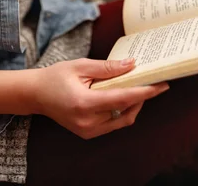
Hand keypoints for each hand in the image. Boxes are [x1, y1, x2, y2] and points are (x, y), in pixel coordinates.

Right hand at [23, 58, 168, 138]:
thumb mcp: (81, 66)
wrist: (36, 95)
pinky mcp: (88, 134)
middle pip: (126, 111)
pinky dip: (122, 110)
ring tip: (138, 86)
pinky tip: (123, 95)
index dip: (144, 92)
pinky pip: (113, 124)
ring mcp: (88, 131)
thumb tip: (132, 64)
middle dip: (142, 96)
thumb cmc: (56, 76)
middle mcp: (88, 122)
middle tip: (153, 81)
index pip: (122, 99)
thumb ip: (107, 67)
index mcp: (85, 103)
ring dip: (133, 104)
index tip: (161, 85)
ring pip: (122, 120)